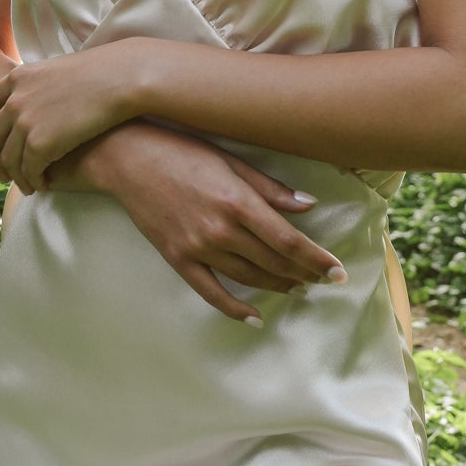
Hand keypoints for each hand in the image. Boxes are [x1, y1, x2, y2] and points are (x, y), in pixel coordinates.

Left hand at [0, 44, 142, 189]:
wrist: (120, 79)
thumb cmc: (102, 74)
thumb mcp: (60, 71)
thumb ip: (42, 84)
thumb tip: (40, 96)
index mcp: (18, 78)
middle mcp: (14, 99)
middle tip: (1, 174)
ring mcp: (24, 121)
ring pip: (8, 159)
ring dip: (16, 177)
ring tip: (28, 186)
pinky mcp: (40, 143)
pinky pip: (28, 170)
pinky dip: (33, 181)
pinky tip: (43, 185)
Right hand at [88, 120, 345, 325]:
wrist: (127, 158)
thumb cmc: (181, 149)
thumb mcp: (230, 160)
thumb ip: (269, 188)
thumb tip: (308, 206)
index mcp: (237, 202)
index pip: (288, 241)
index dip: (316, 259)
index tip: (338, 271)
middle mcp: (220, 230)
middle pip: (273, 263)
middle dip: (305, 274)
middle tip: (326, 281)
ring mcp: (197, 248)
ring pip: (248, 278)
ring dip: (278, 286)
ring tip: (299, 288)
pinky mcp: (177, 258)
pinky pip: (210, 292)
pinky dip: (235, 308)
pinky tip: (254, 316)